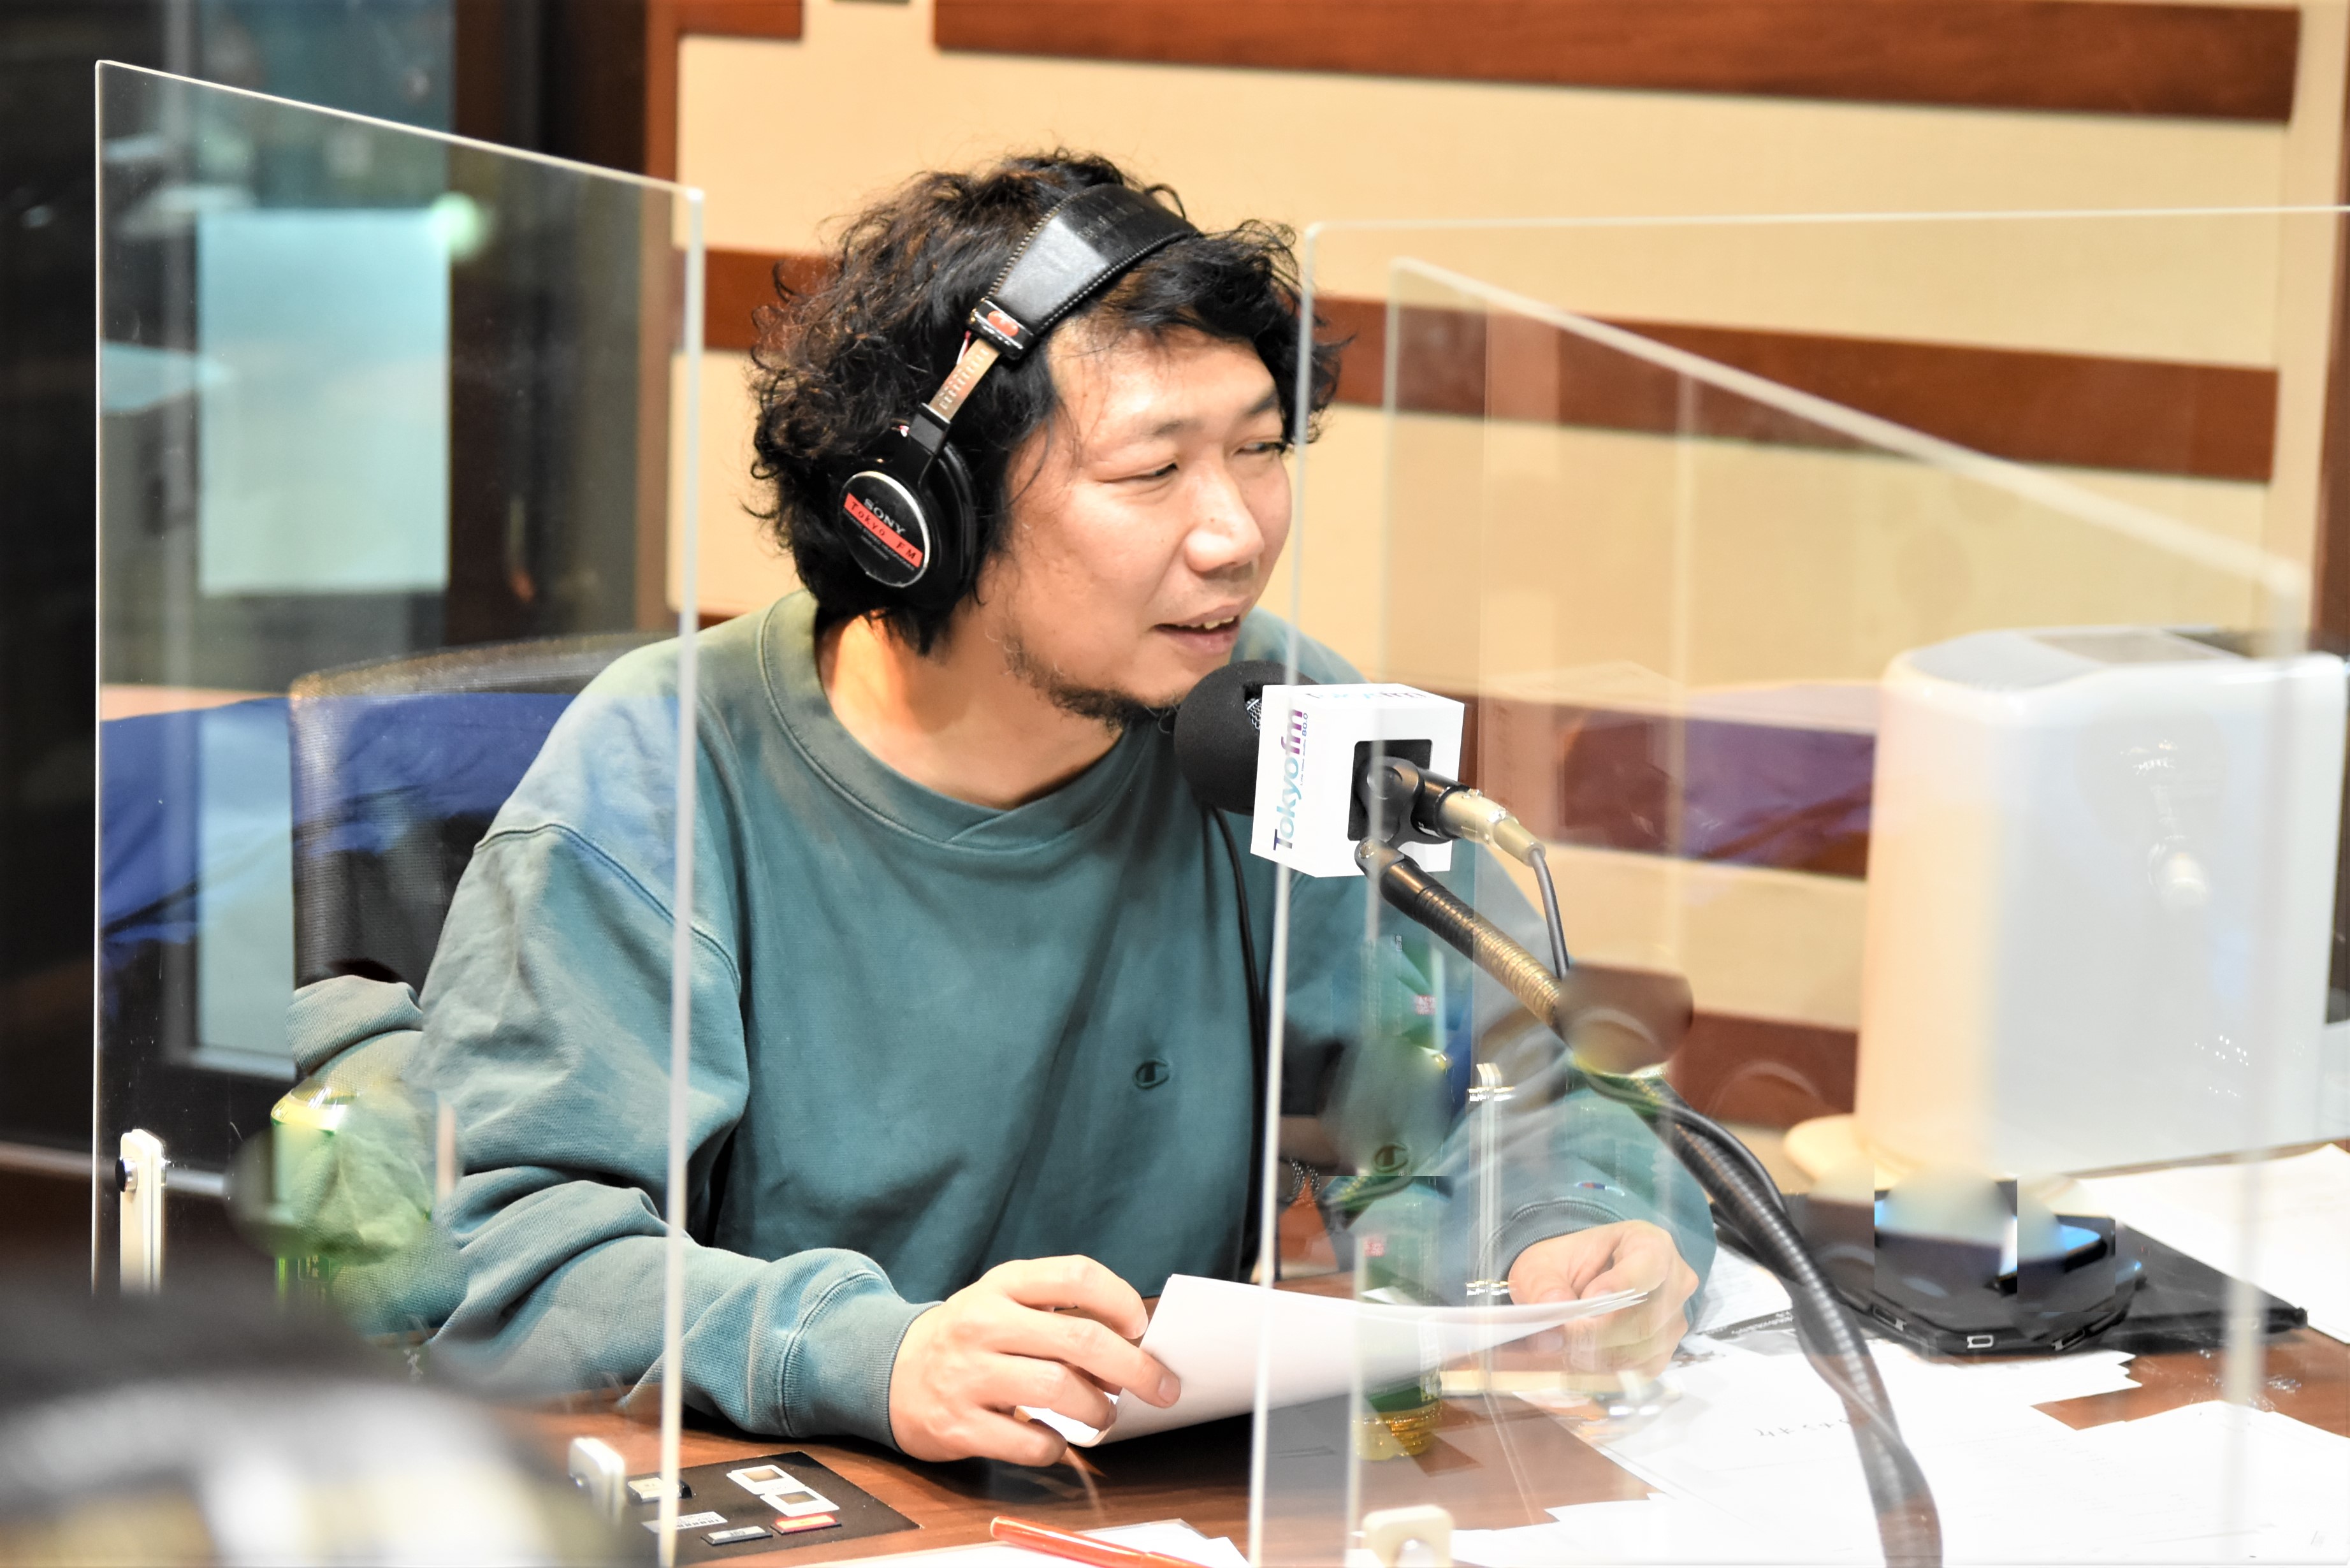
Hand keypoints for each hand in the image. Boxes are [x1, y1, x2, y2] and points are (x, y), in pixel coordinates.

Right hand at [887, 1256, 1180, 1464]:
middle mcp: (984, 1323)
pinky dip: (1057, 1446)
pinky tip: (1055, 1438)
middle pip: (1081, 1340)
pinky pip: (1030, 1442)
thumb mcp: (1005, 1303)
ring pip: (1060, 1390)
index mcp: (1002, 1284)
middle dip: (1135, 1368)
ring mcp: (968, 1375)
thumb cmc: (971, 1338)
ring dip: (1098, 1409)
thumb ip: (1060, 1313)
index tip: (1140, 1327)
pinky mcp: (958, 1425)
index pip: (1076, 1275)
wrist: (890, 1372)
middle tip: (1159, 1387)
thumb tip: (1134, 1346)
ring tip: (1104, 1414)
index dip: (1120, 1300)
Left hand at [1506, 1220, 1699, 1379]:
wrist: (1577, 1285)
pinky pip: (1638, 1372)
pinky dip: (1604, 1375)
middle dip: (1596, 1334)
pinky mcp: (1662, 1353)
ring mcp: (1672, 1322)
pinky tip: (1575, 1369)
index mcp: (1651, 1245)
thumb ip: (1545, 1282)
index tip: (1589, 1297)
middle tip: (1555, 1340)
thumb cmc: (1567, 1267)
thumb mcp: (1543, 1263)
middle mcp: (1673, 1284)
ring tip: (1558, 1354)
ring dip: (1596, 1359)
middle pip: (1643, 1320)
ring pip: (1640, 1351)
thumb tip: (1555, 1307)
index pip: (1649, 1266)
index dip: (1621, 1284)